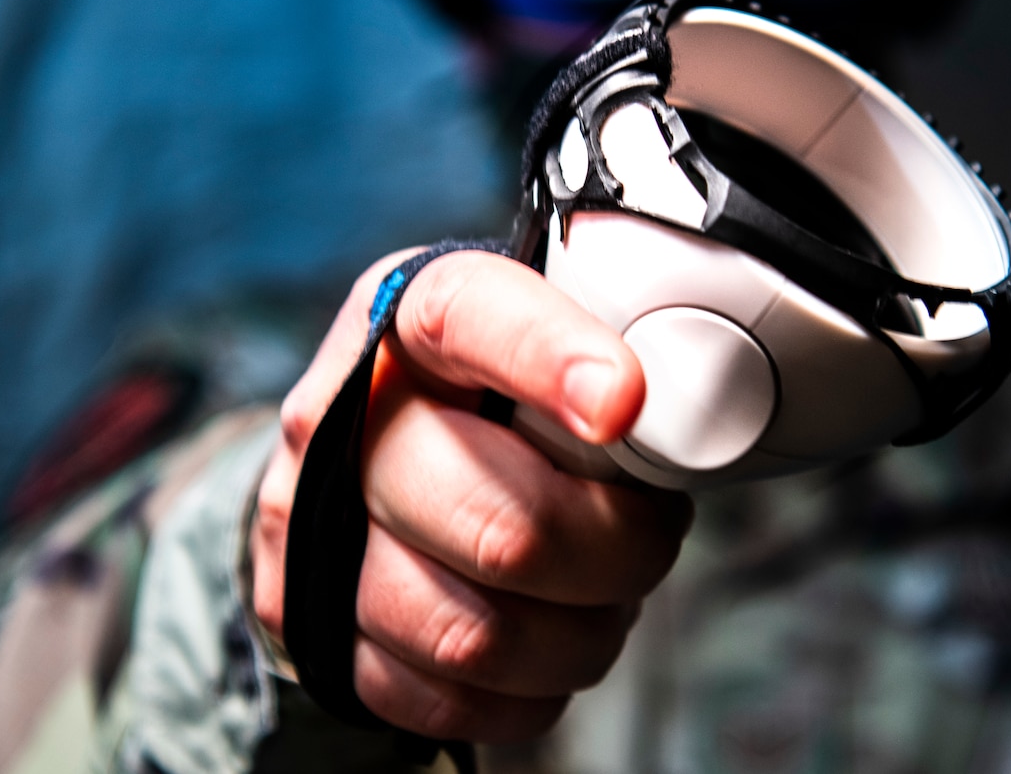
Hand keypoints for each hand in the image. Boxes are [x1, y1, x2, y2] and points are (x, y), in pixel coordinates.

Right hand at [251, 249, 692, 742]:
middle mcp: (346, 418)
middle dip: (619, 552)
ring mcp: (316, 531)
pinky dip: (526, 687)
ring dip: (579, 632)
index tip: (625, 404)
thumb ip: (605, 341)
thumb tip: (694, 419)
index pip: (472, 317)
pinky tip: (544, 634)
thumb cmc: (486, 386)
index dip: (552, 361)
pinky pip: (447, 698)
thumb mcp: (540, 325)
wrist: (359, 448)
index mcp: (411, 312)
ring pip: (479, 636)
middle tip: (648, 531)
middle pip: (506, 527)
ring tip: (602, 590)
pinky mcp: (318, 628)